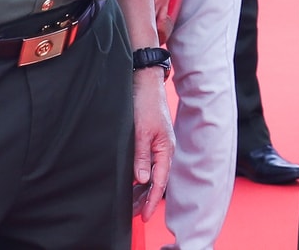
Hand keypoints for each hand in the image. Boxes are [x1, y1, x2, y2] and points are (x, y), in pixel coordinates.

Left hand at [132, 71, 173, 220]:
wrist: (146, 82)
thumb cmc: (145, 104)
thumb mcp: (140, 132)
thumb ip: (141, 157)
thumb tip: (142, 180)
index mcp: (166, 149)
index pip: (160, 182)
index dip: (152, 200)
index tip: (145, 216)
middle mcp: (165, 150)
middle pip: (157, 181)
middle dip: (147, 199)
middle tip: (135, 215)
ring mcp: (159, 145)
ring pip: (153, 174)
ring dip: (143, 190)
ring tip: (132, 205)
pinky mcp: (152, 140)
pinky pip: (148, 164)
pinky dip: (141, 177)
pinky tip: (133, 183)